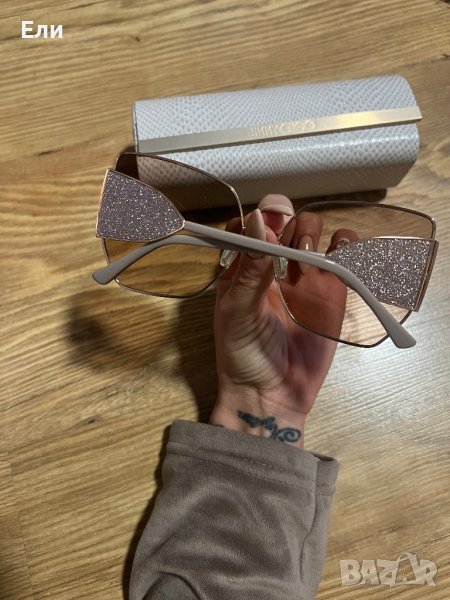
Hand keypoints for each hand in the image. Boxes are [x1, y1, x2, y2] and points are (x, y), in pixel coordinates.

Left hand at [210, 195, 354, 447]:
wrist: (272, 395)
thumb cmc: (243, 355)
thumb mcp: (237, 310)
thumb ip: (249, 267)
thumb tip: (256, 219)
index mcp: (243, 268)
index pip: (251, 225)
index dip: (259, 217)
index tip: (266, 224)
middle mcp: (273, 268)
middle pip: (285, 222)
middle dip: (288, 222)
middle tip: (289, 246)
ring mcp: (304, 278)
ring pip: (313, 232)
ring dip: (312, 231)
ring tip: (307, 257)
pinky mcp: (332, 293)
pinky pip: (343, 257)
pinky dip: (346, 247)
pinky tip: (339, 256)